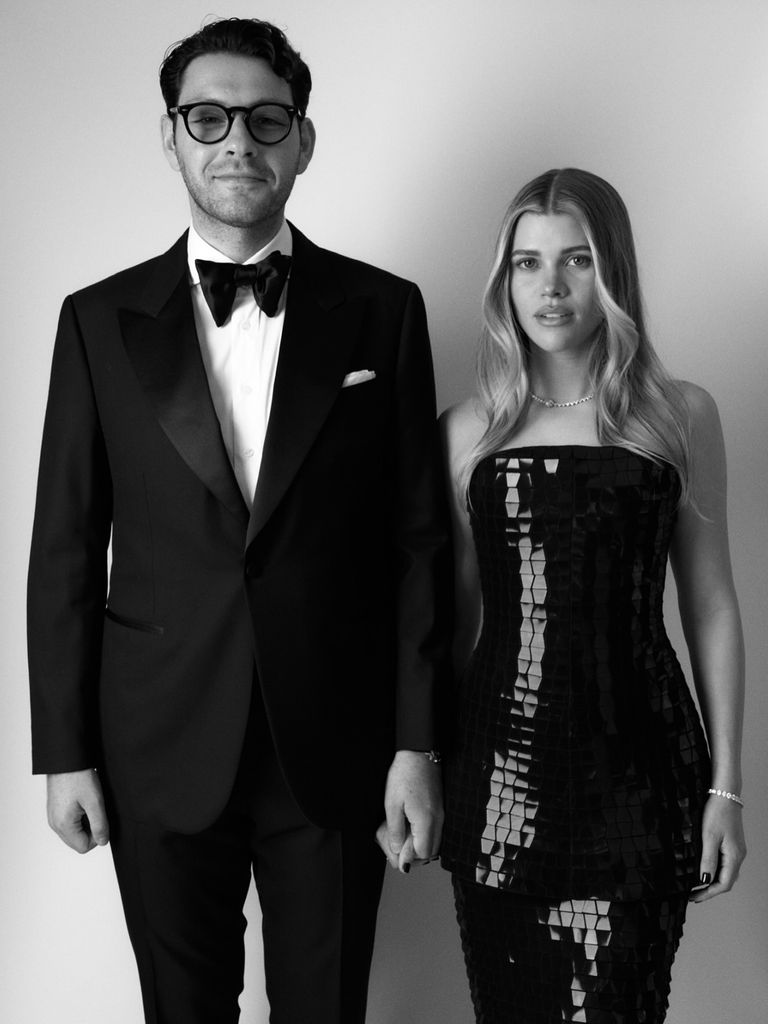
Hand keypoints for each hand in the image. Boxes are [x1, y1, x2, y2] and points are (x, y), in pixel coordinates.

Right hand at [47, 769, 109, 853]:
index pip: (84, 847)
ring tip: (89, 804)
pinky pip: (69, 822)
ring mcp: (53, 817)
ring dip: (85, 823)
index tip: (102, 819)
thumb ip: (100, 825)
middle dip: (90, 830)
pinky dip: (79, 816)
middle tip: (95, 810)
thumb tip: (103, 842)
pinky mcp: (54, 809)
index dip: (97, 837)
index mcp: (63, 825)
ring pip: (73, 832)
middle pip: (77, 841)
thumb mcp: (95, 802)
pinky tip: (83, 801)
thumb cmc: (78, 777)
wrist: (66, 759)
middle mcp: (54, 824)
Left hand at [378, 750, 442, 872]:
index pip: (422, 853)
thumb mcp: (392, 804)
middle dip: (412, 855)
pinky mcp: (439, 808)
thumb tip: (397, 850)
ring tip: (399, 837)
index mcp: (426, 821)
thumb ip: (395, 831)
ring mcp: (441, 814)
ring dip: (417, 845)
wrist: (419, 753)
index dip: (407, 857)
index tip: (394, 852)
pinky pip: (433, 831)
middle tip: (395, 847)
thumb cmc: (404, 775)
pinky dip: (421, 835)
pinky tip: (408, 827)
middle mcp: (437, 820)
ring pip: (432, 842)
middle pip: (429, 852)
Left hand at [689, 794, 745, 902]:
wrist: (725, 794)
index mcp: (734, 856)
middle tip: (693, 895)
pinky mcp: (733, 844)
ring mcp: (737, 850)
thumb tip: (704, 880)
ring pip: (727, 873)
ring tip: (697, 886)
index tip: (694, 897)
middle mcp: (739, 856)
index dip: (709, 893)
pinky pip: (726, 864)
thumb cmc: (717, 813)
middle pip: (727, 881)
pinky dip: (716, 871)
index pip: (724, 884)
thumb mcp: (709, 837)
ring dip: (713, 882)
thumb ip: (707, 860)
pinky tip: (705, 869)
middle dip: (710, 890)